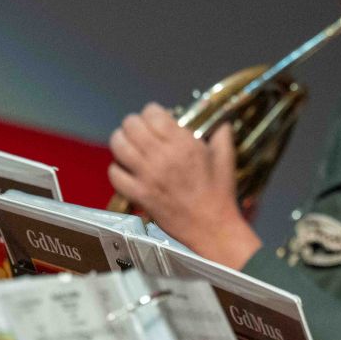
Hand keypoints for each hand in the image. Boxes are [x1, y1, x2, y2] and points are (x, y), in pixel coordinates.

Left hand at [108, 107, 261, 268]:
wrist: (211, 226)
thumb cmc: (219, 193)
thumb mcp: (226, 156)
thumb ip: (220, 132)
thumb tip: (217, 117)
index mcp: (183, 143)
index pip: (152, 113)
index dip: (153, 112)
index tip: (157, 118)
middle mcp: (162, 156)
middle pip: (131, 124)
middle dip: (135, 123)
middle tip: (140, 130)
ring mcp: (147, 176)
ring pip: (118, 145)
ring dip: (122, 141)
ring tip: (129, 144)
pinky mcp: (139, 194)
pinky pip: (114, 174)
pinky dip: (117, 169)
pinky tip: (126, 169)